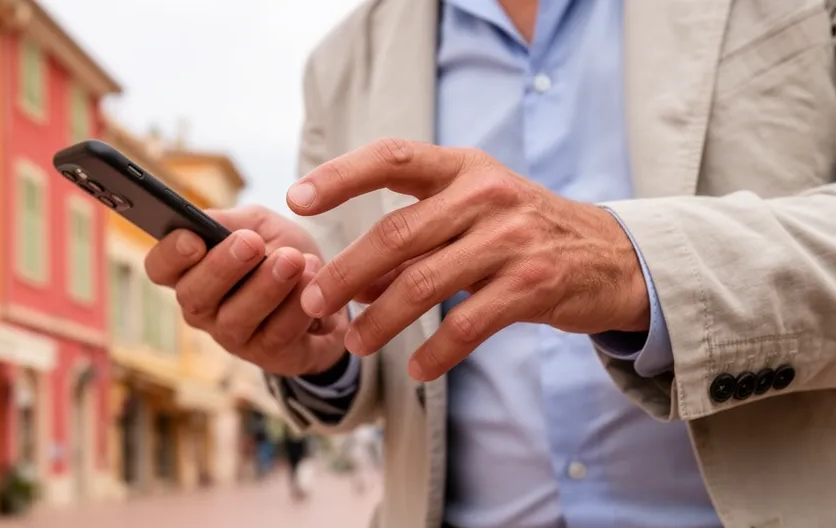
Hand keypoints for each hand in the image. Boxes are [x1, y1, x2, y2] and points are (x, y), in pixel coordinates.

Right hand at [144, 205, 348, 376]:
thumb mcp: (258, 225)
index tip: (194, 239)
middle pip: (194, 296)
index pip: (160, 268)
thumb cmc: (281, 253)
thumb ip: (233, 222)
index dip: (170, 255)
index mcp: (191, 270)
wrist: (328, 293)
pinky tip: (313, 278)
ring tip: (293, 260)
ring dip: (265, 287)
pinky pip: (278, 332)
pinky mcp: (266, 354)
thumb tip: (209, 224)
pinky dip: (297, 305)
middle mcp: (203, 308)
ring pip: (237, 318)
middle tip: (250, 244)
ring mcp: (232, 336)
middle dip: (222, 268)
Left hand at [286, 138, 649, 381]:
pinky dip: (436, 352)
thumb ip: (417, 235)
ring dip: (380, 319)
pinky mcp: (533, 286)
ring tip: (355, 342)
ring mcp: (512, 239)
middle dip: (347, 272)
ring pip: (424, 283)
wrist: (612, 256)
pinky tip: (416, 369)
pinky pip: (467, 325)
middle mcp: (486, 195)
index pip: (393, 158)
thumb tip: (355, 278)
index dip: (340, 176)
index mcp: (464, 168)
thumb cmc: (523, 230)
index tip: (297, 200)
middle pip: (397, 234)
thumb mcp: (473, 212)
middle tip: (314, 302)